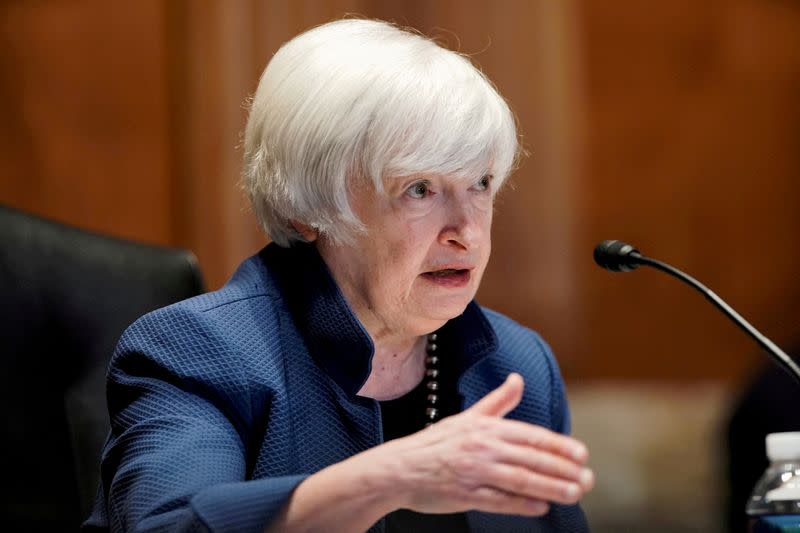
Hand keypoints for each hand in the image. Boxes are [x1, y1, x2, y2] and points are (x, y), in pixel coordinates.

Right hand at [370, 373, 593, 516]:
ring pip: (520, 480)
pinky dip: (522, 504)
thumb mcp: (467, 418)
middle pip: (530, 458)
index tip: (582, 454)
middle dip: (563, 469)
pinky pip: (499, 500)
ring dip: (551, 487)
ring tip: (574, 494)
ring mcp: (474, 472)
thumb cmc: (435, 443)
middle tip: (587, 478)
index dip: (558, 445)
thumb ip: (497, 402)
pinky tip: (542, 507)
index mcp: (484, 427)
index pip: (530, 435)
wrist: (398, 468)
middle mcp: (482, 447)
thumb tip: (518, 379)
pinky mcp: (465, 494)